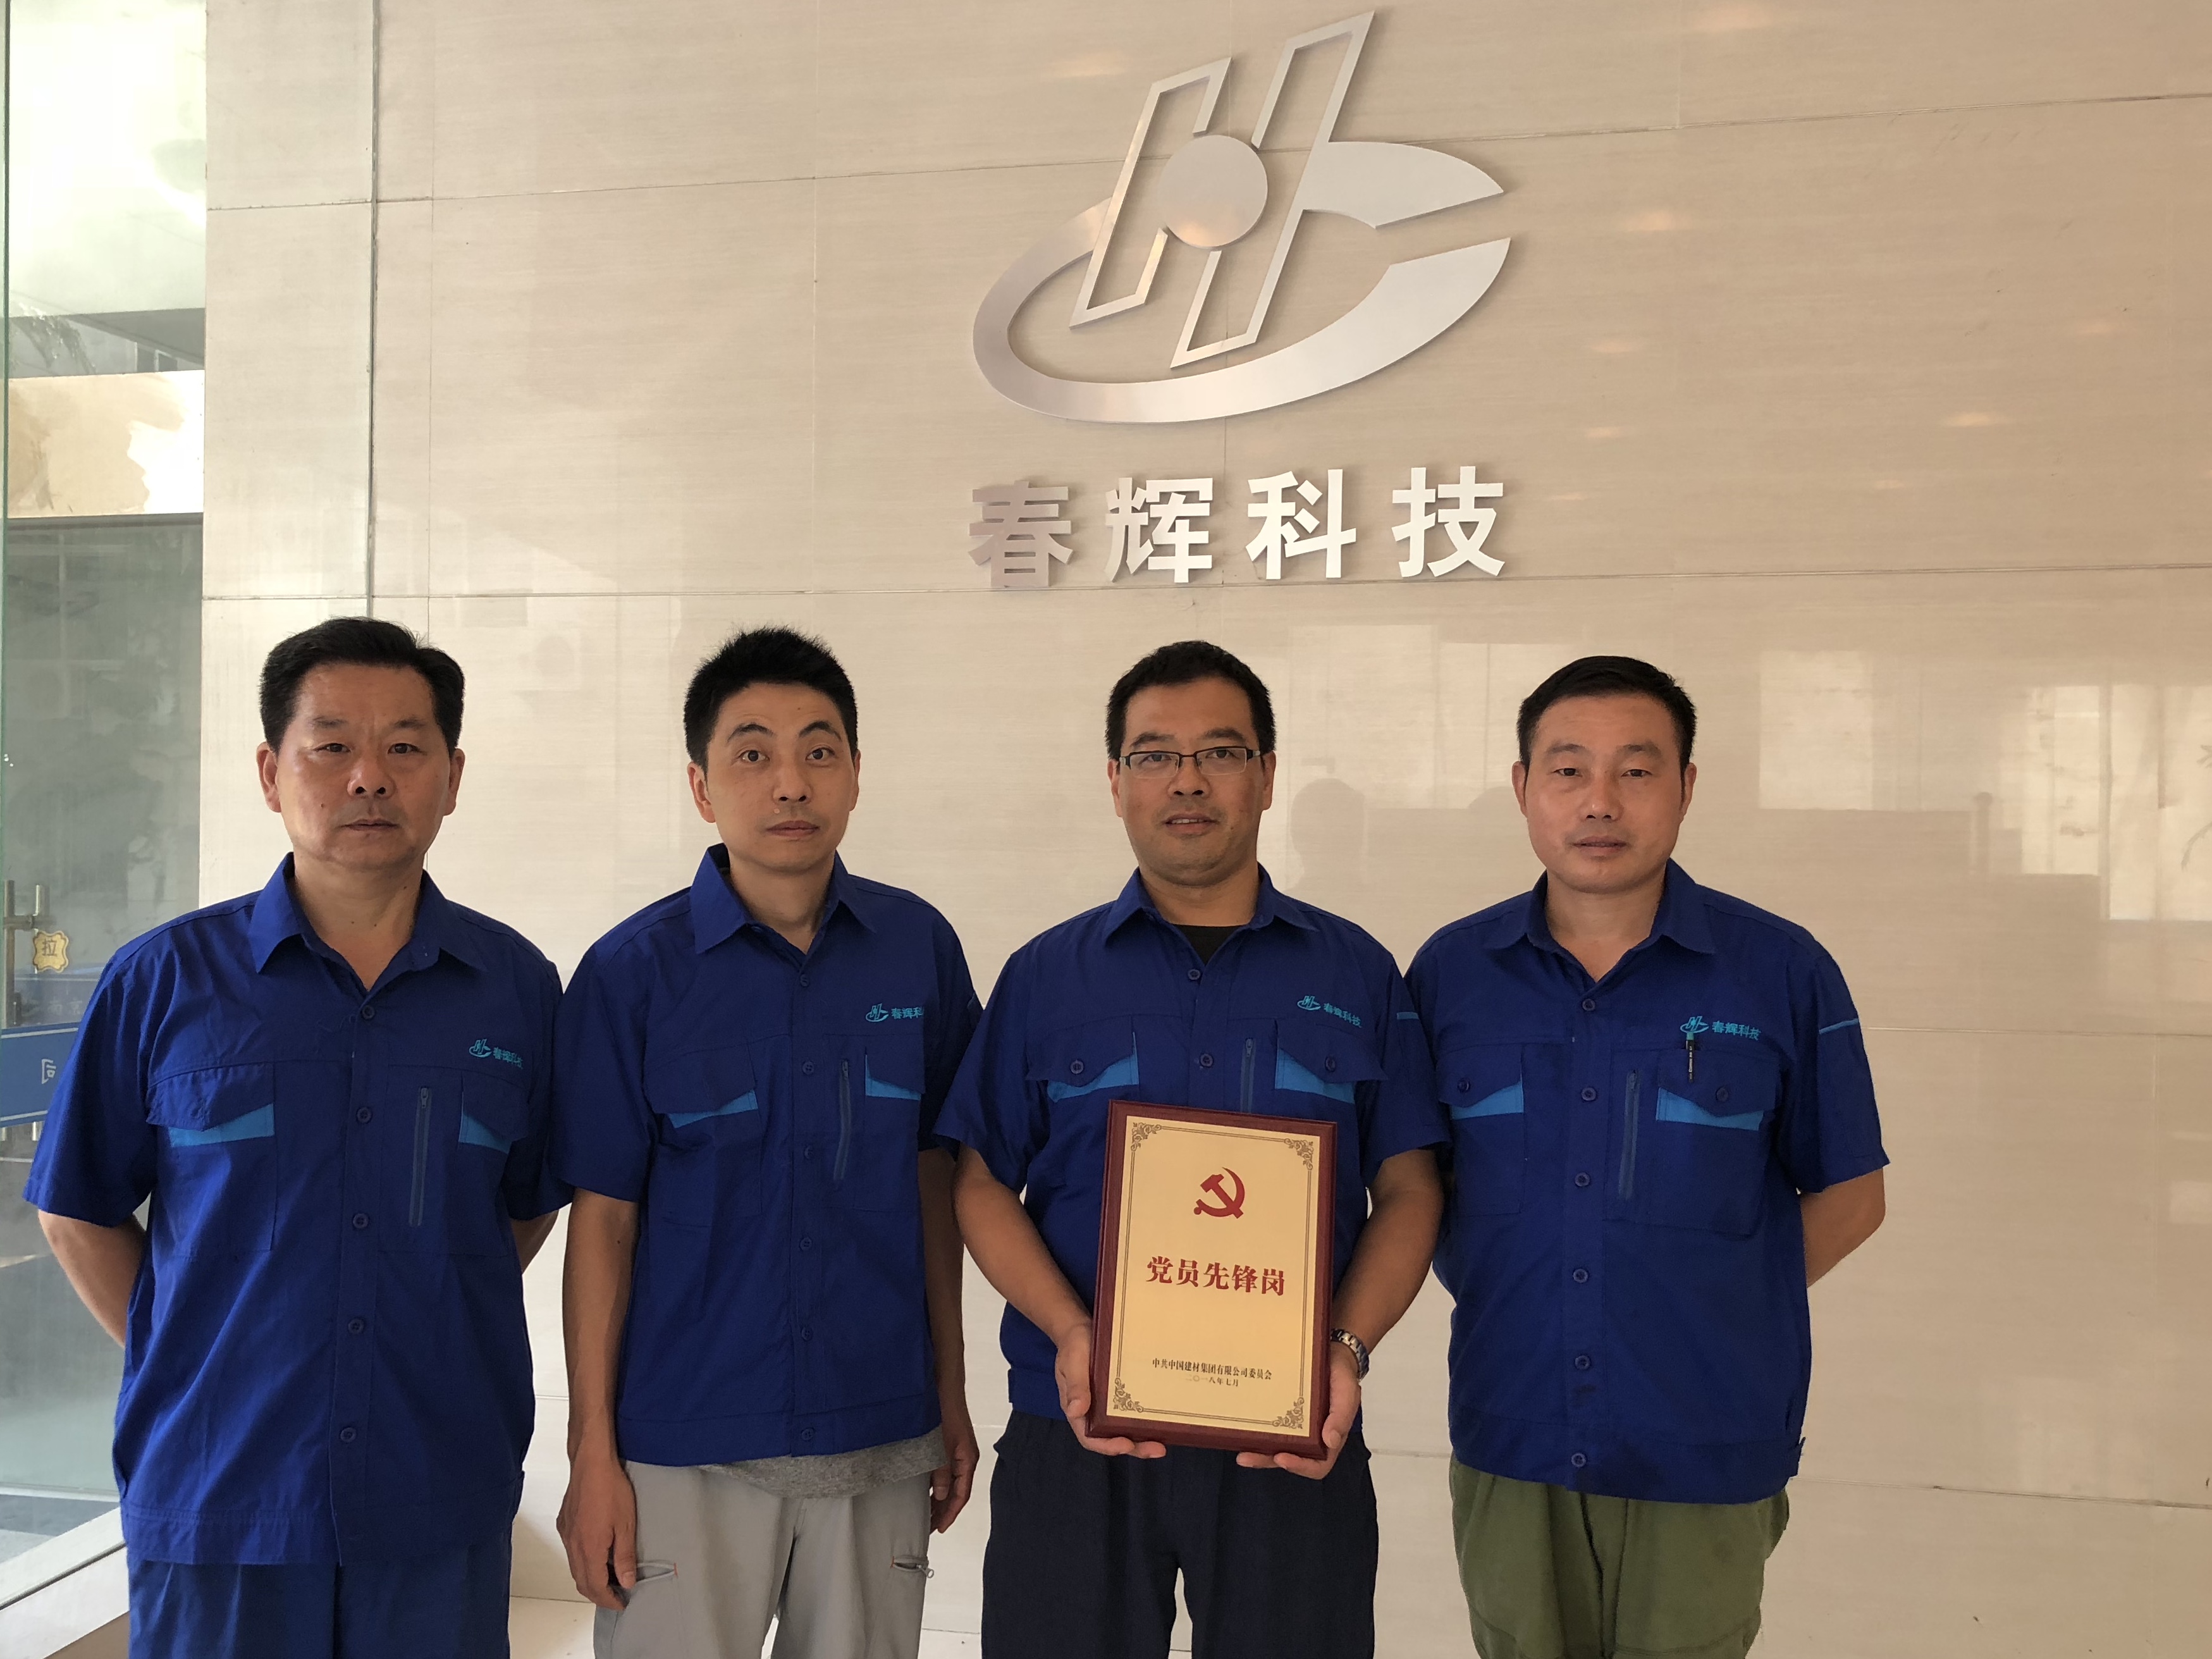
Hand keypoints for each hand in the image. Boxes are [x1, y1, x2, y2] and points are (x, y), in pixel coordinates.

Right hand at [558, 1444, 637, 1610]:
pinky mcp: (564, 1523)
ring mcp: (566, 1534)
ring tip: (609, 1579)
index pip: (595, 1586)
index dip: (608, 1599)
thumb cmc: (611, 1488)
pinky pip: (571, 1552)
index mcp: (589, 1548)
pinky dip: (583, 1562)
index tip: (620, 1604)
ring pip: (575, 1567)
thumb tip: (626, 1581)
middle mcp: (573, 1545)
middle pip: (581, 1581)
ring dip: (590, 1578)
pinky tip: (597, 1555)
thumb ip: (625, 1555)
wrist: (591, 1462)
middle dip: (598, 1594)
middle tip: (616, 1596)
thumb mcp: (626, 1523)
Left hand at [931, 1386, 980, 1531]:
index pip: (961, 1494)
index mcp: (967, 1460)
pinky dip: (935, 1484)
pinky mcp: (948, 1446)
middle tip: (928, 1527)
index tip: (939, 1528)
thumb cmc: (945, 1413)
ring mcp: (957, 1453)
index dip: (950, 1513)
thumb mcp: (941, 1444)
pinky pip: (944, 1472)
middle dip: (944, 1510)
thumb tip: (939, 1496)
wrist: (944, 1386)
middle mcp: (964, 1459)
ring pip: (949, 1483)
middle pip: (956, 1491)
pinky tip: (923, 1490)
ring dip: (939, 1498)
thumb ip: (941, 1470)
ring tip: (925, 1514)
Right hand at [1055, 1318, 1165, 1458]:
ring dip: (1142, 1439)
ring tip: (1162, 1444)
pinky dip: (1144, 1420)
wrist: (1080, 1329)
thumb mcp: (1072, 1363)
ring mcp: (1107, 1406)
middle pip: (1112, 1439)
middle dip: (1134, 1447)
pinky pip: (1131, 1412)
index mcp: (1078, 1410)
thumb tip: (1075, 1411)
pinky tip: (1161, 1420)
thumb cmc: (1074, 1346)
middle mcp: (1093, 1413)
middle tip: (1157, 1450)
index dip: (1108, 1446)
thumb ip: (1075, 1386)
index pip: (1090, 1437)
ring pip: (1124, 1429)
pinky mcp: (1120, 1395)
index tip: (1126, 1445)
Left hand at [1238, 1342, 1358, 1479]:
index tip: (1281, 1458)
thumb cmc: (1342, 1375)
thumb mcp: (1347, 1393)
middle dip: (1266, 1460)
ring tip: (1239, 1451)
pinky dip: (1255, 1429)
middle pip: (1288, 1458)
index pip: (1317, 1464)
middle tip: (1246, 1458)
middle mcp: (1310, 1436)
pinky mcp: (1282, 1411)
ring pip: (1274, 1445)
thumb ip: (1341, 1416)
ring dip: (1257, 1450)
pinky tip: (1240, 1427)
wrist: (1332, 1352)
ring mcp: (1294, 1425)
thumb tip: (1331, 1441)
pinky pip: (1268, 1424)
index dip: (1300, 1466)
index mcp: (1329, 1437)